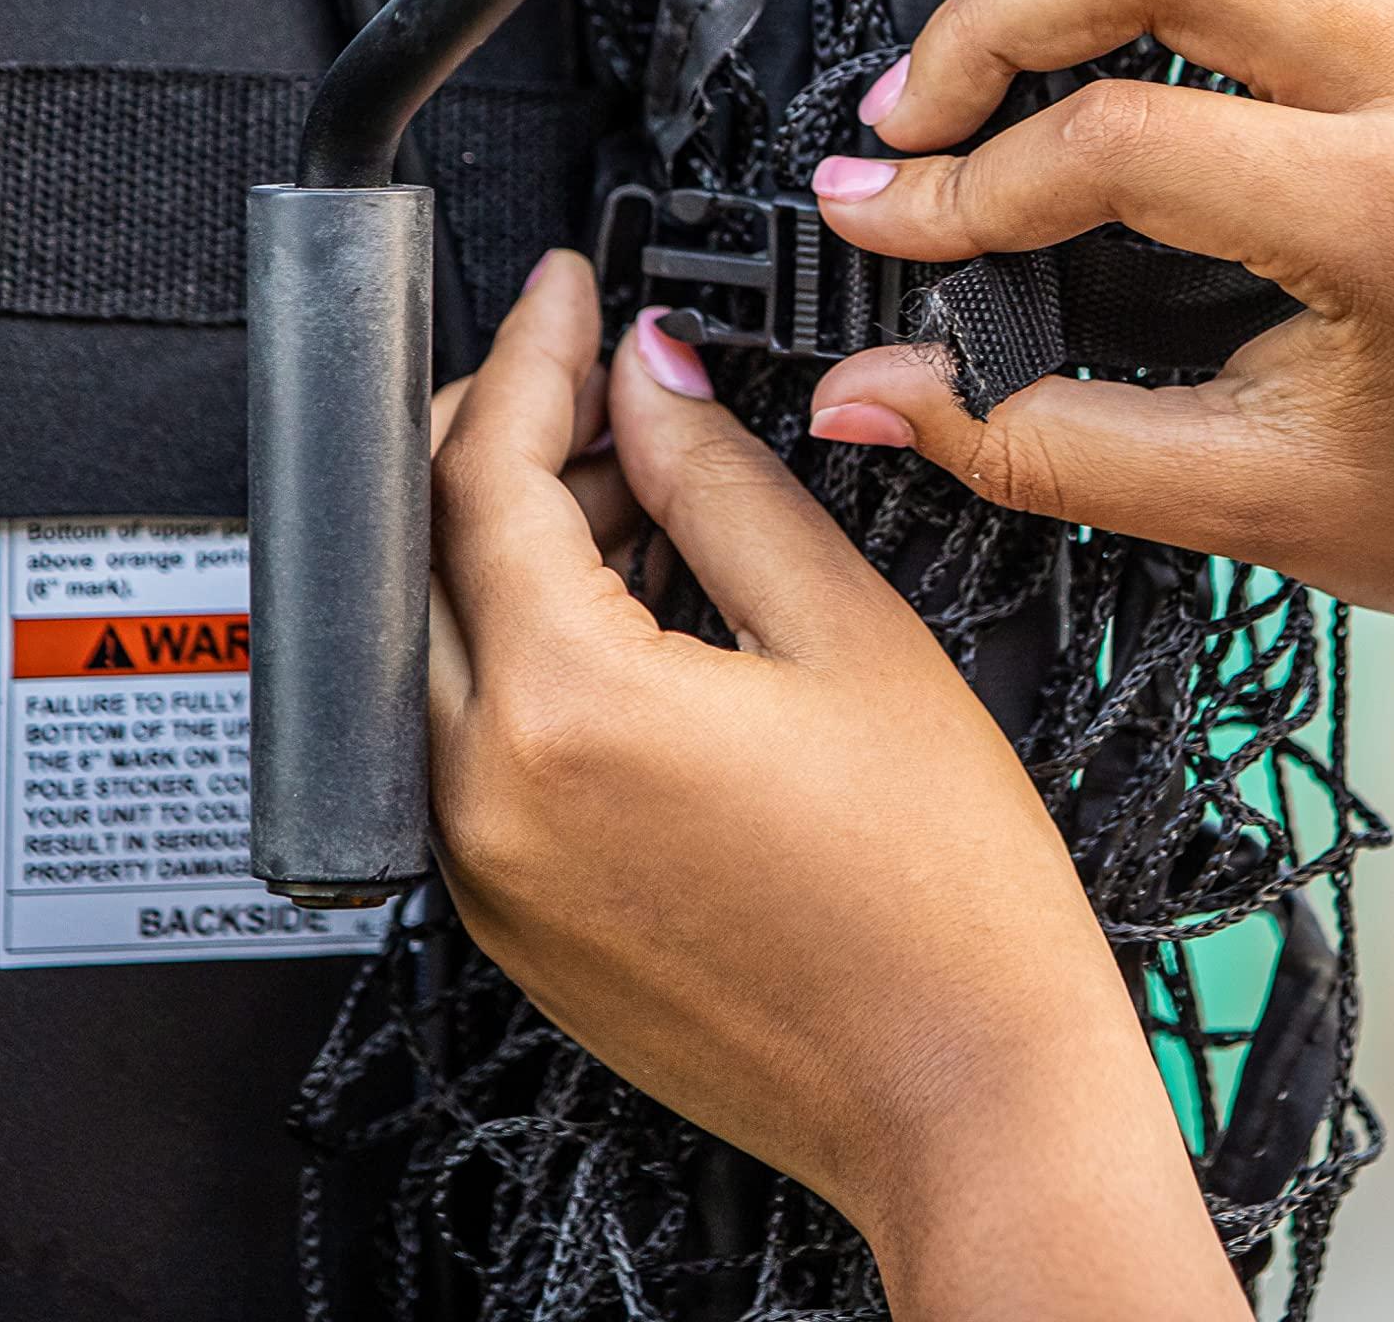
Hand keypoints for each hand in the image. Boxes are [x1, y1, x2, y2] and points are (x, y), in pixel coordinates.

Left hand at [428, 255, 1249, 1319]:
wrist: (966, 1099)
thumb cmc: (942, 901)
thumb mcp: (846, 630)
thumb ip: (718, 476)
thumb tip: (652, 375)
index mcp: (564, 709)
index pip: (484, 470)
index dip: (529, 352)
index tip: (567, 293)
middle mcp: (486, 795)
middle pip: (427, 546)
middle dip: (510, 435)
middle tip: (616, 383)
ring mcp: (485, 867)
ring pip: (439, 638)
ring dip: (522, 540)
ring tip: (657, 496)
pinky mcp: (508, 915)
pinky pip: (472, 732)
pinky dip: (530, 643)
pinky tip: (642, 607)